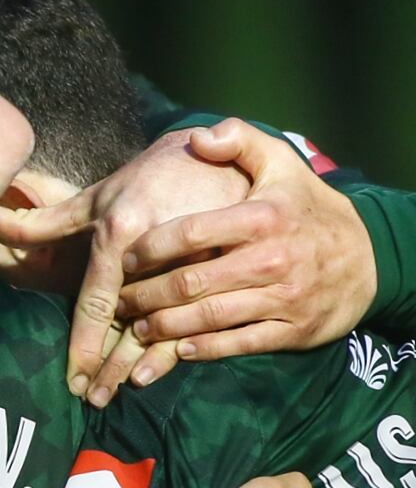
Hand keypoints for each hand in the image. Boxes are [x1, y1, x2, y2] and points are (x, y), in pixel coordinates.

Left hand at [0, 127, 248, 404]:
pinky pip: (212, 322)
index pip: (97, 299)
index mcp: (124, 231)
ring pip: (169, 329)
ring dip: (141, 365)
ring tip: (118, 392)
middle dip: (110, 366)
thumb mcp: (99, 195)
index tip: (71, 378)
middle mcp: (162, 253)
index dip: (84, 342)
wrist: (226, 156)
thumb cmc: (151, 176)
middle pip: (131, 323)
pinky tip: (162, 371)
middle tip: (91, 399)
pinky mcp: (238, 275)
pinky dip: (186, 351)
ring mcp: (205, 267)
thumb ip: (46, 218)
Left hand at [117, 120, 373, 372]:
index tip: (124, 256)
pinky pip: (239, 343)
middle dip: (145, 295)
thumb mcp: (281, 163)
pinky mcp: (293, 330)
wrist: (369, 256)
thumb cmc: (306, 207)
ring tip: (134, 327)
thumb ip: (239, 141)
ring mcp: (284, 298)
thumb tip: (197, 138)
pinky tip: (176, 349)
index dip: (150, 247)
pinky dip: (203, 349)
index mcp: (263, 218)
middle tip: (118, 301)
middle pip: (191, 282)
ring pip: (209, 317)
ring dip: (164, 327)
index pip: (191, 232)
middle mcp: (273, 259)